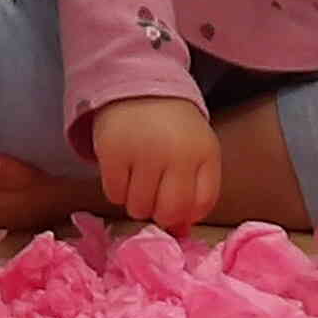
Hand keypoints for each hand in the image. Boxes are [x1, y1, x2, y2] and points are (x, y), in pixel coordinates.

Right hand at [91, 95, 221, 235]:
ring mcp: (143, 153)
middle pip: (167, 213)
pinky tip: (123, 170)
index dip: (186, 214)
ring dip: (137, 202)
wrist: (139, 85)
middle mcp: (176, 154)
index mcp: (204, 153)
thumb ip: (198, 189)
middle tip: (154, 194)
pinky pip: (114, 195)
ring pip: (138, 208)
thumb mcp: (197, 150)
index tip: (176, 205)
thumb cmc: (173, 126)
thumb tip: (181, 232)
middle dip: (160, 213)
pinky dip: (117, 190)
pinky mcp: (113, 153)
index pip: (199, 206)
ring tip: (139, 178)